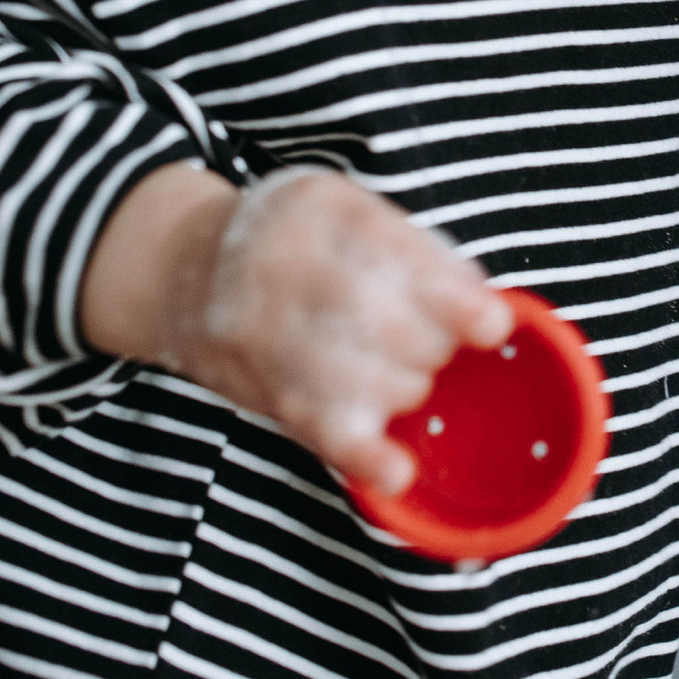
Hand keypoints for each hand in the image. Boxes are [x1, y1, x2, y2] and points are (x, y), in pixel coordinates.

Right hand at [80, 162, 511, 495]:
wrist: (185, 269)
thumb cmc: (295, 239)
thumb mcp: (348, 209)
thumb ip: (416, 250)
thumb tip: (488, 311)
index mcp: (318, 210)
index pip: (394, 256)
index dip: (453, 300)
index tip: (492, 326)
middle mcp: (282, 267)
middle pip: (383, 323)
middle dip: (432, 345)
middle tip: (431, 343)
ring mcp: (264, 333)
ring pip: (361, 380)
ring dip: (407, 387)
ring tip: (402, 373)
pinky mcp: (261, 392)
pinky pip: (319, 431)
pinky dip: (366, 455)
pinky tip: (398, 468)